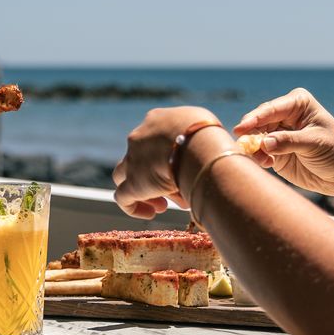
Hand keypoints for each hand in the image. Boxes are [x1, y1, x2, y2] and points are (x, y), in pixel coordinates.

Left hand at [111, 105, 219, 219]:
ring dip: (142, 190)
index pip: (155, 140)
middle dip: (156, 175)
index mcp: (157, 120)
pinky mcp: (132, 184)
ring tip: (162, 206)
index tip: (182, 169)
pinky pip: (123, 198)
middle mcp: (140, 138)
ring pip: (125, 175)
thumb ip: (196, 139)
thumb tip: (201, 157)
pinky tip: (150, 214)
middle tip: (176, 192)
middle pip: (140, 158)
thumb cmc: (210, 137)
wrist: (200, 147)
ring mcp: (133, 160)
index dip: (166, 157)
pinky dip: (134, 207)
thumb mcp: (203, 128)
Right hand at [234, 88, 333, 196]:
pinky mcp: (275, 153)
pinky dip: (258, 157)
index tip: (242, 128)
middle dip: (250, 133)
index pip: (271, 109)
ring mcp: (278, 134)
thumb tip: (263, 143)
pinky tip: (266, 163)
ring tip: (261, 159)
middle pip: (258, 121)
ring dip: (253, 147)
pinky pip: (258, 152)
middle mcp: (285, 115)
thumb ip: (288, 141)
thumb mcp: (314, 143)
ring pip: (255, 137)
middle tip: (243, 144)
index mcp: (297, 103)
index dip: (255, 118)